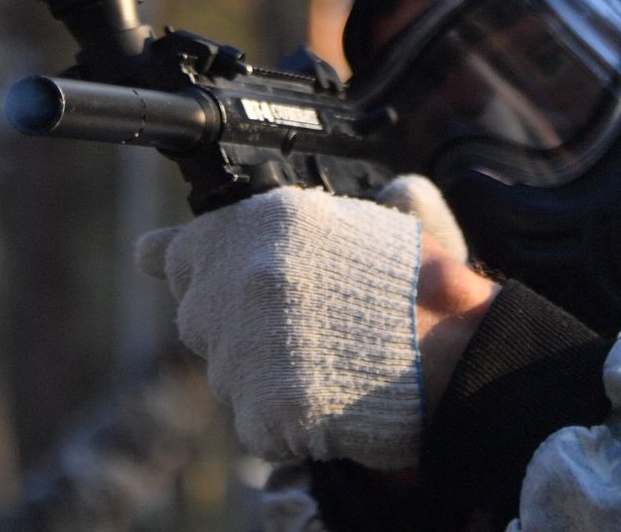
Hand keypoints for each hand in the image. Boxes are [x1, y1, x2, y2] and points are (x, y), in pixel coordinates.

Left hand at [136, 179, 497, 469]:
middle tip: (301, 329)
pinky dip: (288, 420)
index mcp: (267, 226)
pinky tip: (333, 398)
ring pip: (229, 373)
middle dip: (237, 323)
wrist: (466, 357)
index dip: (174, 257)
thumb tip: (334, 199)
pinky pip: (257, 421)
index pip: (184, 246)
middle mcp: (242, 282)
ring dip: (265, 373)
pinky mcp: (260, 411)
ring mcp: (246, 350)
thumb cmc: (433, 288)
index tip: (154, 259)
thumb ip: (331, 212)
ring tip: (332, 363)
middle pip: (200, 315)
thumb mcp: (385, 221)